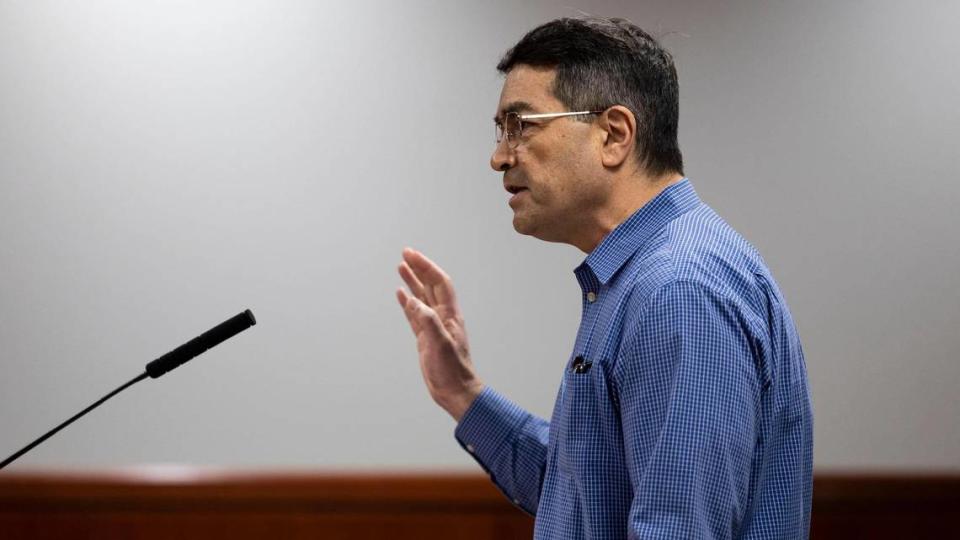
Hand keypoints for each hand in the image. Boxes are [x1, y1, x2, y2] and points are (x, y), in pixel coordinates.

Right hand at [396, 248, 483, 421]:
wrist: (455, 391)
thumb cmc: (452, 370)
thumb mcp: (440, 344)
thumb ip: (427, 320)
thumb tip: (413, 300)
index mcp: (450, 315)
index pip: (439, 283)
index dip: (426, 267)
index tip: (411, 255)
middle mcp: (442, 317)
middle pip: (430, 286)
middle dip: (419, 268)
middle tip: (405, 254)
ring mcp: (433, 326)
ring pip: (421, 297)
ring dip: (412, 282)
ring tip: (401, 267)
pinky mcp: (425, 337)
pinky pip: (415, 314)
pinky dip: (408, 302)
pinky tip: (401, 294)